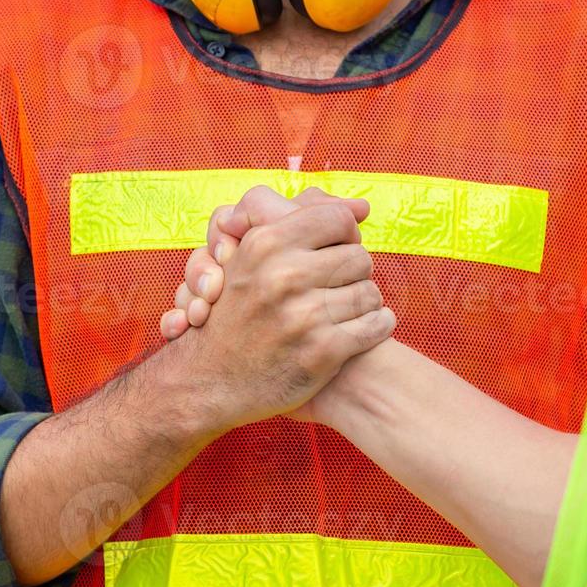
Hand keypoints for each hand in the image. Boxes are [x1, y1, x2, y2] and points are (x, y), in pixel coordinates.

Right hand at [165, 186, 393, 431]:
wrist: (210, 380)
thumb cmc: (234, 313)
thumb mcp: (248, 254)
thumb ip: (296, 219)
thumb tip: (363, 206)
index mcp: (264, 244)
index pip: (338, 219)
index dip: (343, 236)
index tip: (335, 253)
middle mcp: (283, 276)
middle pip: (359, 257)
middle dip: (353, 273)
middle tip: (337, 288)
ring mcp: (303, 315)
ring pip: (370, 292)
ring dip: (363, 304)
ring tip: (344, 311)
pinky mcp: (321, 351)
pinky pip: (375, 325)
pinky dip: (376, 327)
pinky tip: (360, 330)